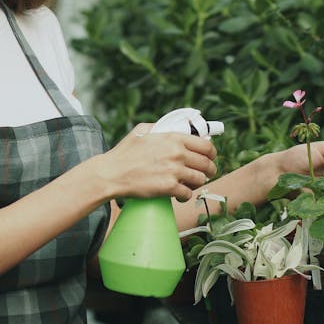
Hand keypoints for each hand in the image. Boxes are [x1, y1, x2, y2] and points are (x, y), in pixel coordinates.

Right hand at [100, 123, 217, 201]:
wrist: (112, 174)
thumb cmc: (124, 153)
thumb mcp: (141, 131)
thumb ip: (160, 127)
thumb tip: (172, 127)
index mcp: (173, 138)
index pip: (206, 145)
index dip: (212, 153)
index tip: (210, 158)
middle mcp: (177, 153)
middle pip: (207, 164)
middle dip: (209, 170)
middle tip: (205, 174)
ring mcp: (174, 171)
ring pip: (200, 179)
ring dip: (196, 183)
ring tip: (189, 184)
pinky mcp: (169, 187)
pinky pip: (188, 193)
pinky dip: (185, 195)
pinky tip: (179, 195)